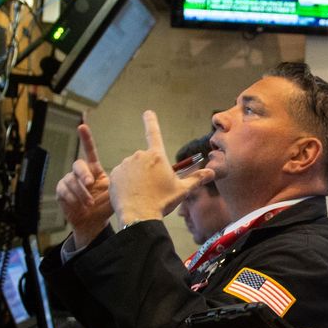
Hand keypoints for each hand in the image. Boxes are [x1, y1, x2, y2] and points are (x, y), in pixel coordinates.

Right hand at [55, 124, 111, 246]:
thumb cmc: (104, 207)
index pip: (90, 152)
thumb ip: (117, 185)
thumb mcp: (113, 195)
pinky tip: (79, 205)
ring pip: (71, 180)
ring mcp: (70, 181)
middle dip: (83, 174)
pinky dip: (72, 198)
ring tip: (89, 203)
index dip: (86, 139)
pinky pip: (64, 190)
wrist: (92, 223)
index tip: (82, 126)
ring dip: (81, 192)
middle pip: (78, 165)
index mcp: (94, 171)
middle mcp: (81, 173)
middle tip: (90, 183)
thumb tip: (128, 176)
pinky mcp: (61, 191)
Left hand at [109, 111, 215, 225]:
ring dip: (137, 177)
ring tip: (142, 193)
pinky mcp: (114, 174)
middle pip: (146, 160)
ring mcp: (125, 164)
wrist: (139, 216)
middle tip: (154, 188)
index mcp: (157, 156)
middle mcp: (140, 156)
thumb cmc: (162, 202)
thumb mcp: (182, 190)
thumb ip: (197, 179)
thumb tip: (212, 172)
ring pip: (133, 168)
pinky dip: (126, 183)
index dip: (151, 121)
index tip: (147, 112)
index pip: (154, 133)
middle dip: (149, 170)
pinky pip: (122, 176)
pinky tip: (131, 194)